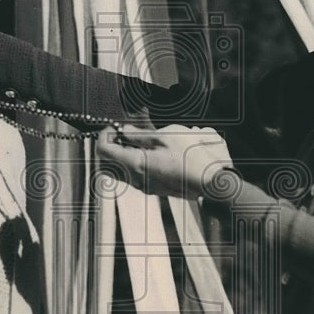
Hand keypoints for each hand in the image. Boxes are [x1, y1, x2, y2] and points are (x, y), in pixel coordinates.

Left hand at [96, 124, 233, 197]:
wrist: (210, 180)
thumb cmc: (191, 158)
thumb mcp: (165, 136)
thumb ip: (141, 134)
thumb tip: (126, 131)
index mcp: (135, 164)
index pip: (103, 151)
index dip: (105, 135)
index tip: (114, 126)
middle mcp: (136, 179)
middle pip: (108, 164)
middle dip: (111, 146)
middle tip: (122, 132)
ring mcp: (145, 185)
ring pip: (121, 170)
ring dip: (124, 153)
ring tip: (139, 139)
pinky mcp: (154, 187)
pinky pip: (135, 175)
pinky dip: (134, 161)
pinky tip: (150, 149)